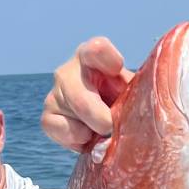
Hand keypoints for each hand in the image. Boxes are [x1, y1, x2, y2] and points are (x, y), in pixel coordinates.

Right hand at [41, 36, 132, 150]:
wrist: (105, 122)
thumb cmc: (121, 101)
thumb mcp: (133, 92)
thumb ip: (136, 94)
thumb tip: (141, 114)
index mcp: (93, 57)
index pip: (96, 50)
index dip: (107, 57)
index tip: (117, 68)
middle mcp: (69, 71)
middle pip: (80, 96)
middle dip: (99, 118)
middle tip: (111, 127)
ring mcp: (54, 93)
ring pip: (73, 116)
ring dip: (92, 130)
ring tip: (101, 128)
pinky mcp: (47, 116)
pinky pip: (59, 129)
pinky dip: (77, 138)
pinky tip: (87, 136)